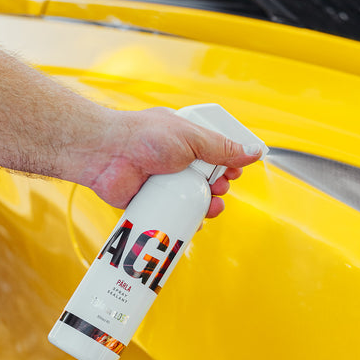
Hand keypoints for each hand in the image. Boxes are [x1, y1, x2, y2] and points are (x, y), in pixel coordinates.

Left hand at [70, 107, 263, 211]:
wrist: (103, 153)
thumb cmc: (142, 136)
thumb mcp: (191, 138)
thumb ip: (223, 148)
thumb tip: (255, 152)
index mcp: (185, 139)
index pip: (216, 152)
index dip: (229, 163)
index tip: (236, 172)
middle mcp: (175, 160)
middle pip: (208, 179)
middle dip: (220, 186)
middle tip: (220, 188)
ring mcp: (163, 182)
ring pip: (193, 199)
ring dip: (208, 206)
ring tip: (212, 208)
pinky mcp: (150, 201)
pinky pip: (173, 215)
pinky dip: (185, 222)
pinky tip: (193, 224)